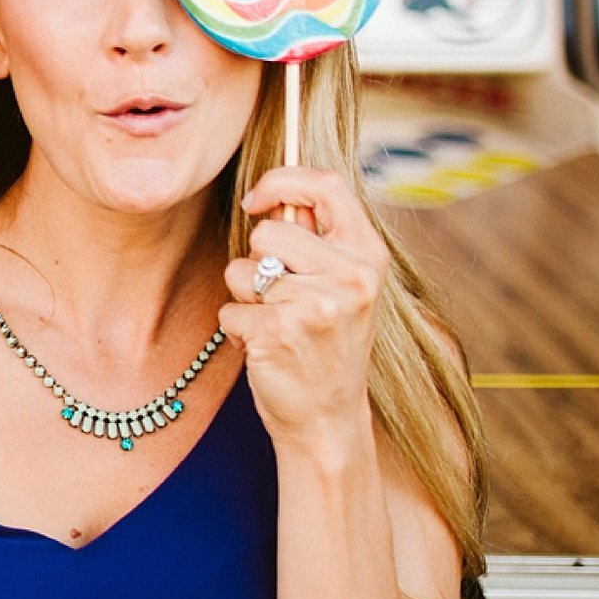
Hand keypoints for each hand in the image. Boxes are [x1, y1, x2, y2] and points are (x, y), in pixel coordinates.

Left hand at [218, 167, 386, 458]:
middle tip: (280, 298)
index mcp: (368, 256)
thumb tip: (274, 194)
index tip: (255, 198)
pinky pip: (230, 307)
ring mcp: (317, 306)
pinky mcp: (280, 332)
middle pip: (267, 232)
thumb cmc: (326, 345)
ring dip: (246, 298)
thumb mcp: (342, 288)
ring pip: (242, 269)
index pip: (327, 185)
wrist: (328, 418)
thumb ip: (318, 240)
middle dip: (257, 261)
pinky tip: (267, 348)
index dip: (283, 180)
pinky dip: (237, 328)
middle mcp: (350, 277)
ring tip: (277, 325)